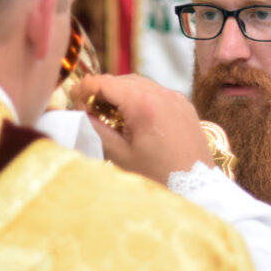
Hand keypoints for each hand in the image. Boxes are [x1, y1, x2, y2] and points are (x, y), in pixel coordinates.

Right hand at [70, 74, 214, 184]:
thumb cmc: (159, 177)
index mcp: (144, 104)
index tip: (73, 101)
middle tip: (89, 110)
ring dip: (122, 94)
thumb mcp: (120, 155)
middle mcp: (162, 94)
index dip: (84, 88)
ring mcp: (177, 99)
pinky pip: (157, 93)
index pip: (105, 82)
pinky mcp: (185, 107)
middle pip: (122, 80)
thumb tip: (79, 114)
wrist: (197, 190)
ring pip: (141, 84)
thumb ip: (96, 129)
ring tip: (110, 116)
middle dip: (102, 91)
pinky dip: (141, 99)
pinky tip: (134, 120)